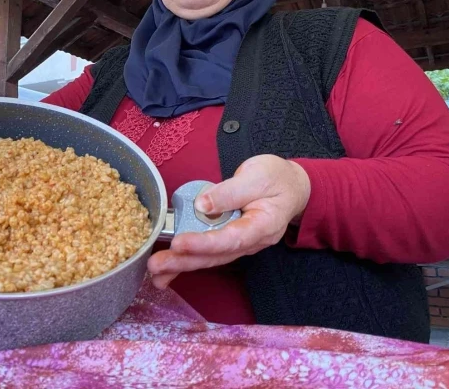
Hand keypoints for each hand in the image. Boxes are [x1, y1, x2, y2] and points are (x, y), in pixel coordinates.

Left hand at [147, 154, 310, 288]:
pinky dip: (187, 260)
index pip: (231, 238)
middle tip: (156, 265)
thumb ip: (229, 192)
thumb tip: (203, 205)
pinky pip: (207, 253)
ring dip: (181, 266)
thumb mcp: (256, 176)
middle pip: (215, 255)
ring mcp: (239, 243)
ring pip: (209, 258)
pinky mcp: (229, 239)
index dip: (204, 243)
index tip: (179, 243)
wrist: (292, 186)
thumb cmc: (276, 179)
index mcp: (262, 225)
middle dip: (184, 261)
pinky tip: (168, 270)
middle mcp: (250, 241)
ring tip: (156, 272)